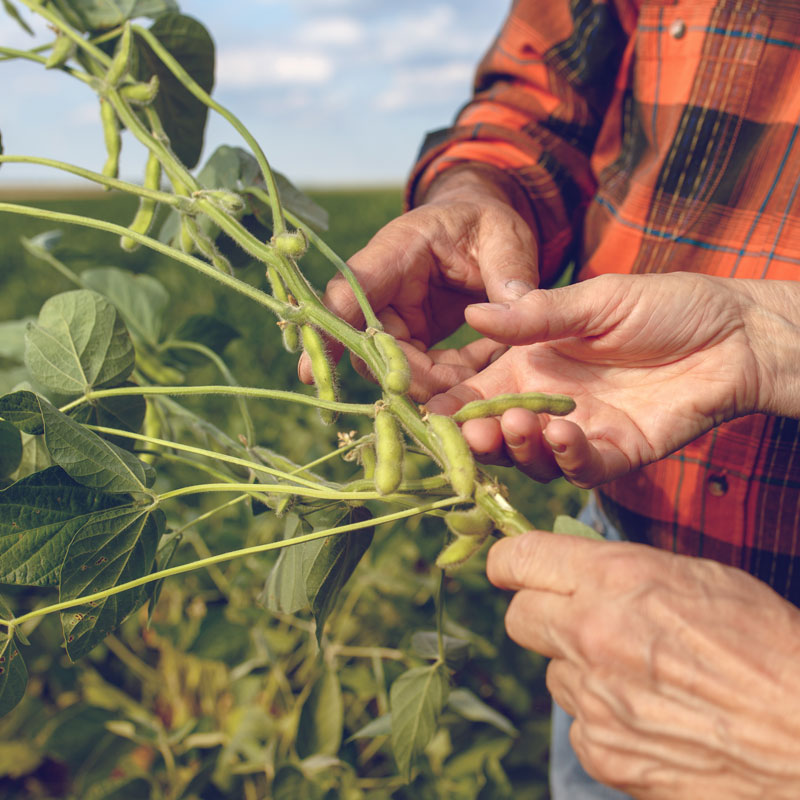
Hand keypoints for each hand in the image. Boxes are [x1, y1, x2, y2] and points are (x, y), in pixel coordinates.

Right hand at [298, 166, 539, 398]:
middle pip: (367, 343)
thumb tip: (498, 322)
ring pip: (390, 366)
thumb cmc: (490, 224)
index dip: (329, 331)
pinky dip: (447, 381)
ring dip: (431, 384)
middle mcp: (384, 286)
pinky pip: (416, 370)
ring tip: (479, 382)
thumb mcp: (507, 240)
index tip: (311, 372)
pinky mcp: (410, 336)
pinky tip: (480, 373)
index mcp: (397, 250)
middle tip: (454, 397)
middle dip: (404, 377)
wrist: (486, 229)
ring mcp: (393, 314)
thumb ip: (508, 278)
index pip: (350, 291)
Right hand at [426, 272, 762, 485]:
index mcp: (532, 364)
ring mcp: (581, 431)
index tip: (427, 408)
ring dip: (515, 448)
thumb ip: (536, 315)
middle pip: (496, 433)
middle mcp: (547, 403)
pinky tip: (563, 433)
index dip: (451, 403)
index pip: (478, 390)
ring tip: (512, 425)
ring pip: (531, 458)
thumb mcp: (595, 301)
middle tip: (466, 429)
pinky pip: (582, 468)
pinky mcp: (618, 453)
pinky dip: (566, 457)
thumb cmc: (664, 305)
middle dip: (474, 435)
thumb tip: (472, 313)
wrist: (733, 332)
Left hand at [487, 532, 799, 799]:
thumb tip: (577, 570)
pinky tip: (649, 716)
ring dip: (580, 669)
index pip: (519, 558)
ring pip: (554, 673)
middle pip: (518, 617)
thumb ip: (624, 570)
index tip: (509, 568)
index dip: (508, 562)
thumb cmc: (767, 646)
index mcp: (615, 579)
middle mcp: (591, 634)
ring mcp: (593, 699)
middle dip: (538, 614)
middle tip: (572, 619)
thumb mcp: (699, 577)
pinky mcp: (603, 752)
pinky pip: (579, 725)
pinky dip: (602, 719)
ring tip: (639, 676)